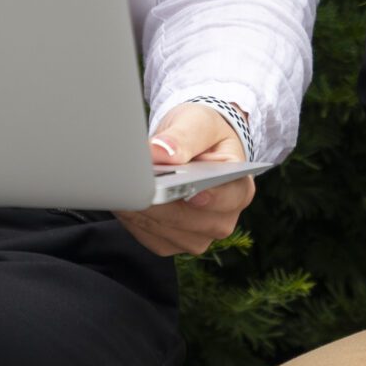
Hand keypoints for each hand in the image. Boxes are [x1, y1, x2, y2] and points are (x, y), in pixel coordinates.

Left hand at [112, 103, 255, 257]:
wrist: (191, 147)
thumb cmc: (203, 135)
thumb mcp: (199, 123)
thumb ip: (183, 136)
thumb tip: (162, 153)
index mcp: (239, 189)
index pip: (228, 198)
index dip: (208, 197)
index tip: (189, 192)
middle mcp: (222, 219)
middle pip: (189, 219)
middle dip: (160, 200)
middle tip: (138, 180)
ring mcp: (197, 236)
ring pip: (164, 230)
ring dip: (141, 209)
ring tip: (126, 185)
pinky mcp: (171, 243)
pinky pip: (147, 236)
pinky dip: (133, 217)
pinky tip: (126, 197)